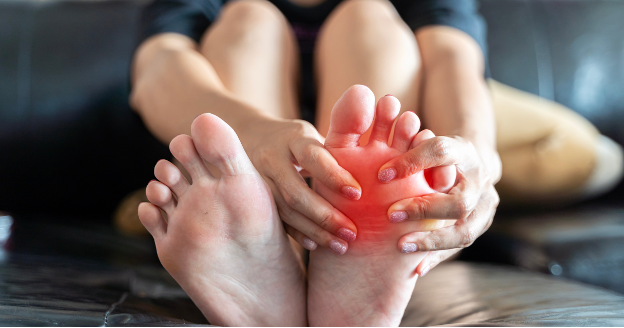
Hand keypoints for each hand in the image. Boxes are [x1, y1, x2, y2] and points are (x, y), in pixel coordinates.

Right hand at [241, 117, 360, 252]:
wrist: (253, 137)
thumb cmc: (299, 138)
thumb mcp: (316, 134)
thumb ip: (338, 149)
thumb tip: (378, 171)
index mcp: (292, 138)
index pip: (312, 155)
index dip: (334, 175)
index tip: (358, 194)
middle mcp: (271, 159)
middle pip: (296, 191)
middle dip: (326, 215)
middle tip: (352, 232)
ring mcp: (259, 181)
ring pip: (286, 210)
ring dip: (315, 230)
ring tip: (341, 245)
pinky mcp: (256, 199)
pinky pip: (278, 220)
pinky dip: (298, 233)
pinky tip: (318, 244)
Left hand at [378, 135, 500, 275]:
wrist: (470, 164)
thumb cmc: (434, 151)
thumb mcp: (423, 141)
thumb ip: (407, 145)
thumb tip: (382, 160)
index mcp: (464, 151)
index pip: (441, 152)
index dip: (412, 161)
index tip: (382, 174)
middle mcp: (479, 180)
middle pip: (459, 201)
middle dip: (423, 210)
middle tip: (391, 214)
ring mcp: (485, 206)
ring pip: (464, 231)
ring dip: (430, 241)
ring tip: (401, 246)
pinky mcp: (480, 226)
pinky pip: (458, 247)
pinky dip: (435, 257)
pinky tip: (415, 268)